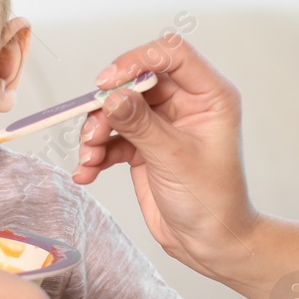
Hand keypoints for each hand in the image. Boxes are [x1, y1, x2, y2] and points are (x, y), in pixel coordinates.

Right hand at [75, 39, 259, 281]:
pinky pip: (112, 137)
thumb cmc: (211, 201)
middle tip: (92, 130)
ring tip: (89, 157)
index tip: (108, 83)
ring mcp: (162, 125)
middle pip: (136, 82)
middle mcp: (186, 104)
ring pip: (118, 109)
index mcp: (209, 95)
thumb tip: (110, 95)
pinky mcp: (144, 147)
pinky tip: (86, 172)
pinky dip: (97, 152)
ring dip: (97, 131)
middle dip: (108, 105)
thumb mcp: (175, 159)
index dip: (137, 61)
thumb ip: (141, 124)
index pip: (172, 55)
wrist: (210, 244)